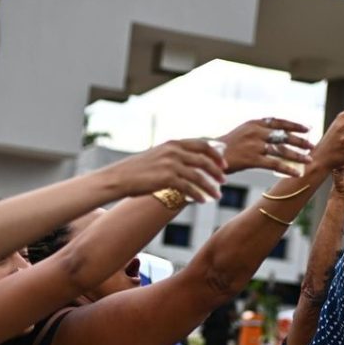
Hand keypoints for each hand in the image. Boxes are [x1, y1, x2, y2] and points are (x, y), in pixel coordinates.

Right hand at [105, 139, 227, 201]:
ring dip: (211, 186)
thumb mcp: (157, 156)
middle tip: (224, 179)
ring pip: (199, 176)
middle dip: (217, 170)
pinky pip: (189, 188)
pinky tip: (203, 201)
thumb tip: (188, 164)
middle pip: (204, 159)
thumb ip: (172, 156)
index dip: (216, 154)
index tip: (223, 163)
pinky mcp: (167, 178)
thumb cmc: (136, 170)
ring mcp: (170, 164)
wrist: (119, 178)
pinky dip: (198, 195)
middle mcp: (173, 151)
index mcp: (172, 143)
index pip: (202, 144)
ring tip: (218, 195)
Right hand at [216, 117, 310, 175]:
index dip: (294, 125)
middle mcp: (255, 131)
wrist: (208, 156)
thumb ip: (257, 133)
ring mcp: (254, 144)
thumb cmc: (225, 148)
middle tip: (311, 146)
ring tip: (309, 160)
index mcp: (254, 123)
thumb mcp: (241, 133)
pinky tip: (296, 173)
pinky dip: (287, 168)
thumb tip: (276, 136)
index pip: (278, 121)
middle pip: (283, 135)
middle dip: (299, 141)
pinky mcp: (251, 158)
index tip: (307, 128)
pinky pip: (274, 164)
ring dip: (297, 155)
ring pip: (281, 150)